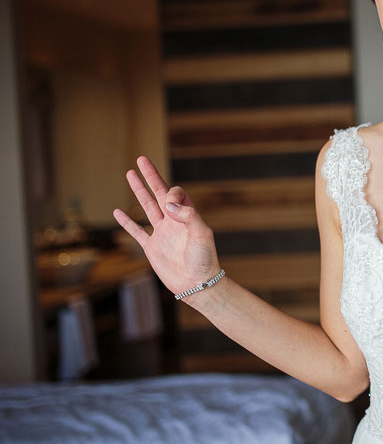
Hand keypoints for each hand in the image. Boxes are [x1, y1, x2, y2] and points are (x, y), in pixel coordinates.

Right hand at [113, 156, 220, 296]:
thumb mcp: (202, 234)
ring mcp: (161, 233)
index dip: (170, 193)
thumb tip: (167, 203)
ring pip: (147, 207)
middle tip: (141, 159)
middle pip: (158, 193)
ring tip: (129, 174)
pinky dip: (126, 222)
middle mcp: (173, 221)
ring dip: (138, 191)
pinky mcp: (151, 248)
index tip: (168, 205)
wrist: (197, 284)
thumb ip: (188, 216)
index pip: (174, 194)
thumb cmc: (204, 259)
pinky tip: (118, 212)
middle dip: (150, 176)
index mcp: (187, 216)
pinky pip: (136, 232)